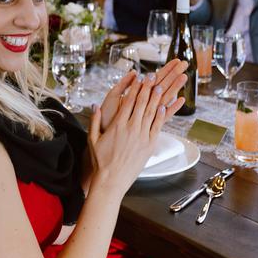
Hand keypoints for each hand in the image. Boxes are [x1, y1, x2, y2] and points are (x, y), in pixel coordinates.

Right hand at [87, 69, 186, 196]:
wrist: (111, 180)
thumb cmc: (101, 161)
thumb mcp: (93, 139)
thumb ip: (95, 121)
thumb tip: (95, 105)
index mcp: (117, 125)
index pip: (128, 101)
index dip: (135, 88)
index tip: (139, 78)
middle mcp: (131, 129)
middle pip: (141, 103)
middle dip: (147, 88)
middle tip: (153, 77)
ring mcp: (141, 137)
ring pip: (150, 113)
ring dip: (156, 98)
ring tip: (160, 86)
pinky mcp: (149, 146)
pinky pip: (157, 127)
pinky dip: (161, 116)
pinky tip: (164, 107)